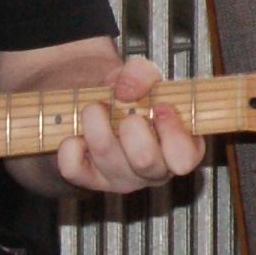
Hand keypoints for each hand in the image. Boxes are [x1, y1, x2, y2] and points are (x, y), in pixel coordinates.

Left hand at [48, 56, 206, 197]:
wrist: (93, 103)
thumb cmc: (128, 96)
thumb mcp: (141, 76)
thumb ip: (142, 73)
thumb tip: (127, 92)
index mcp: (178, 149)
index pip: (185, 158)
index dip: (172, 131)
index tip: (160, 106)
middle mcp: (153, 170)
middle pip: (145, 160)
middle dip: (131, 124)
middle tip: (126, 111)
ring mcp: (120, 179)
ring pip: (105, 155)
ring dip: (95, 120)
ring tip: (95, 108)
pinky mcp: (88, 181)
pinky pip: (73, 166)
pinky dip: (70, 143)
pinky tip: (79, 134)